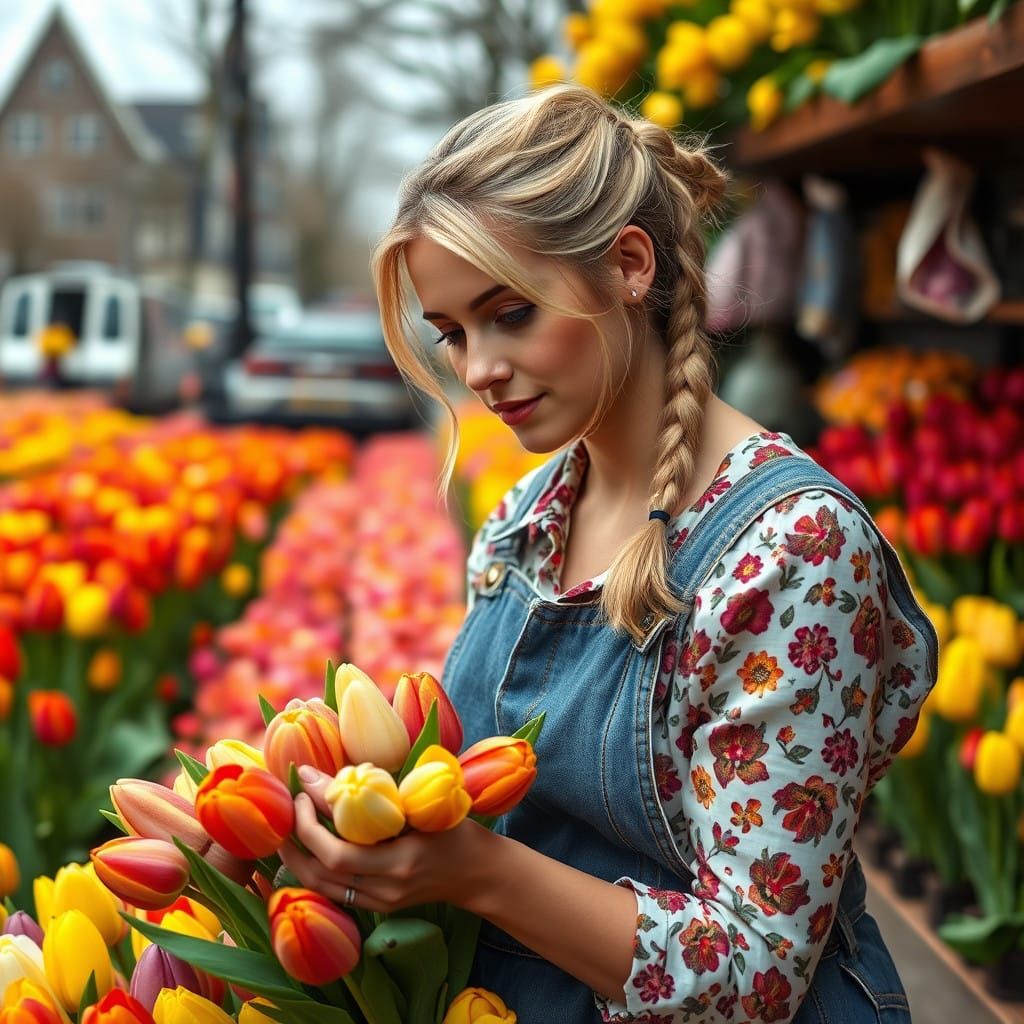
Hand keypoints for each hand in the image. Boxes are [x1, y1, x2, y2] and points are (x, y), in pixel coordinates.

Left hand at [278, 767, 495, 912]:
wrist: (480, 872)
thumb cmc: (457, 829)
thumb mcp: (424, 805)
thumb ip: (379, 793)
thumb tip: (330, 773)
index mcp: (400, 862)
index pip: (338, 853)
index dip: (310, 823)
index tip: (303, 789)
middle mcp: (387, 888)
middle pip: (322, 874)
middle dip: (295, 841)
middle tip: (287, 808)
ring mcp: (382, 902)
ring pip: (322, 888)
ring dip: (298, 858)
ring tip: (287, 828)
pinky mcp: (379, 906)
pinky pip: (335, 892)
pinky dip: (315, 870)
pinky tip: (307, 849)